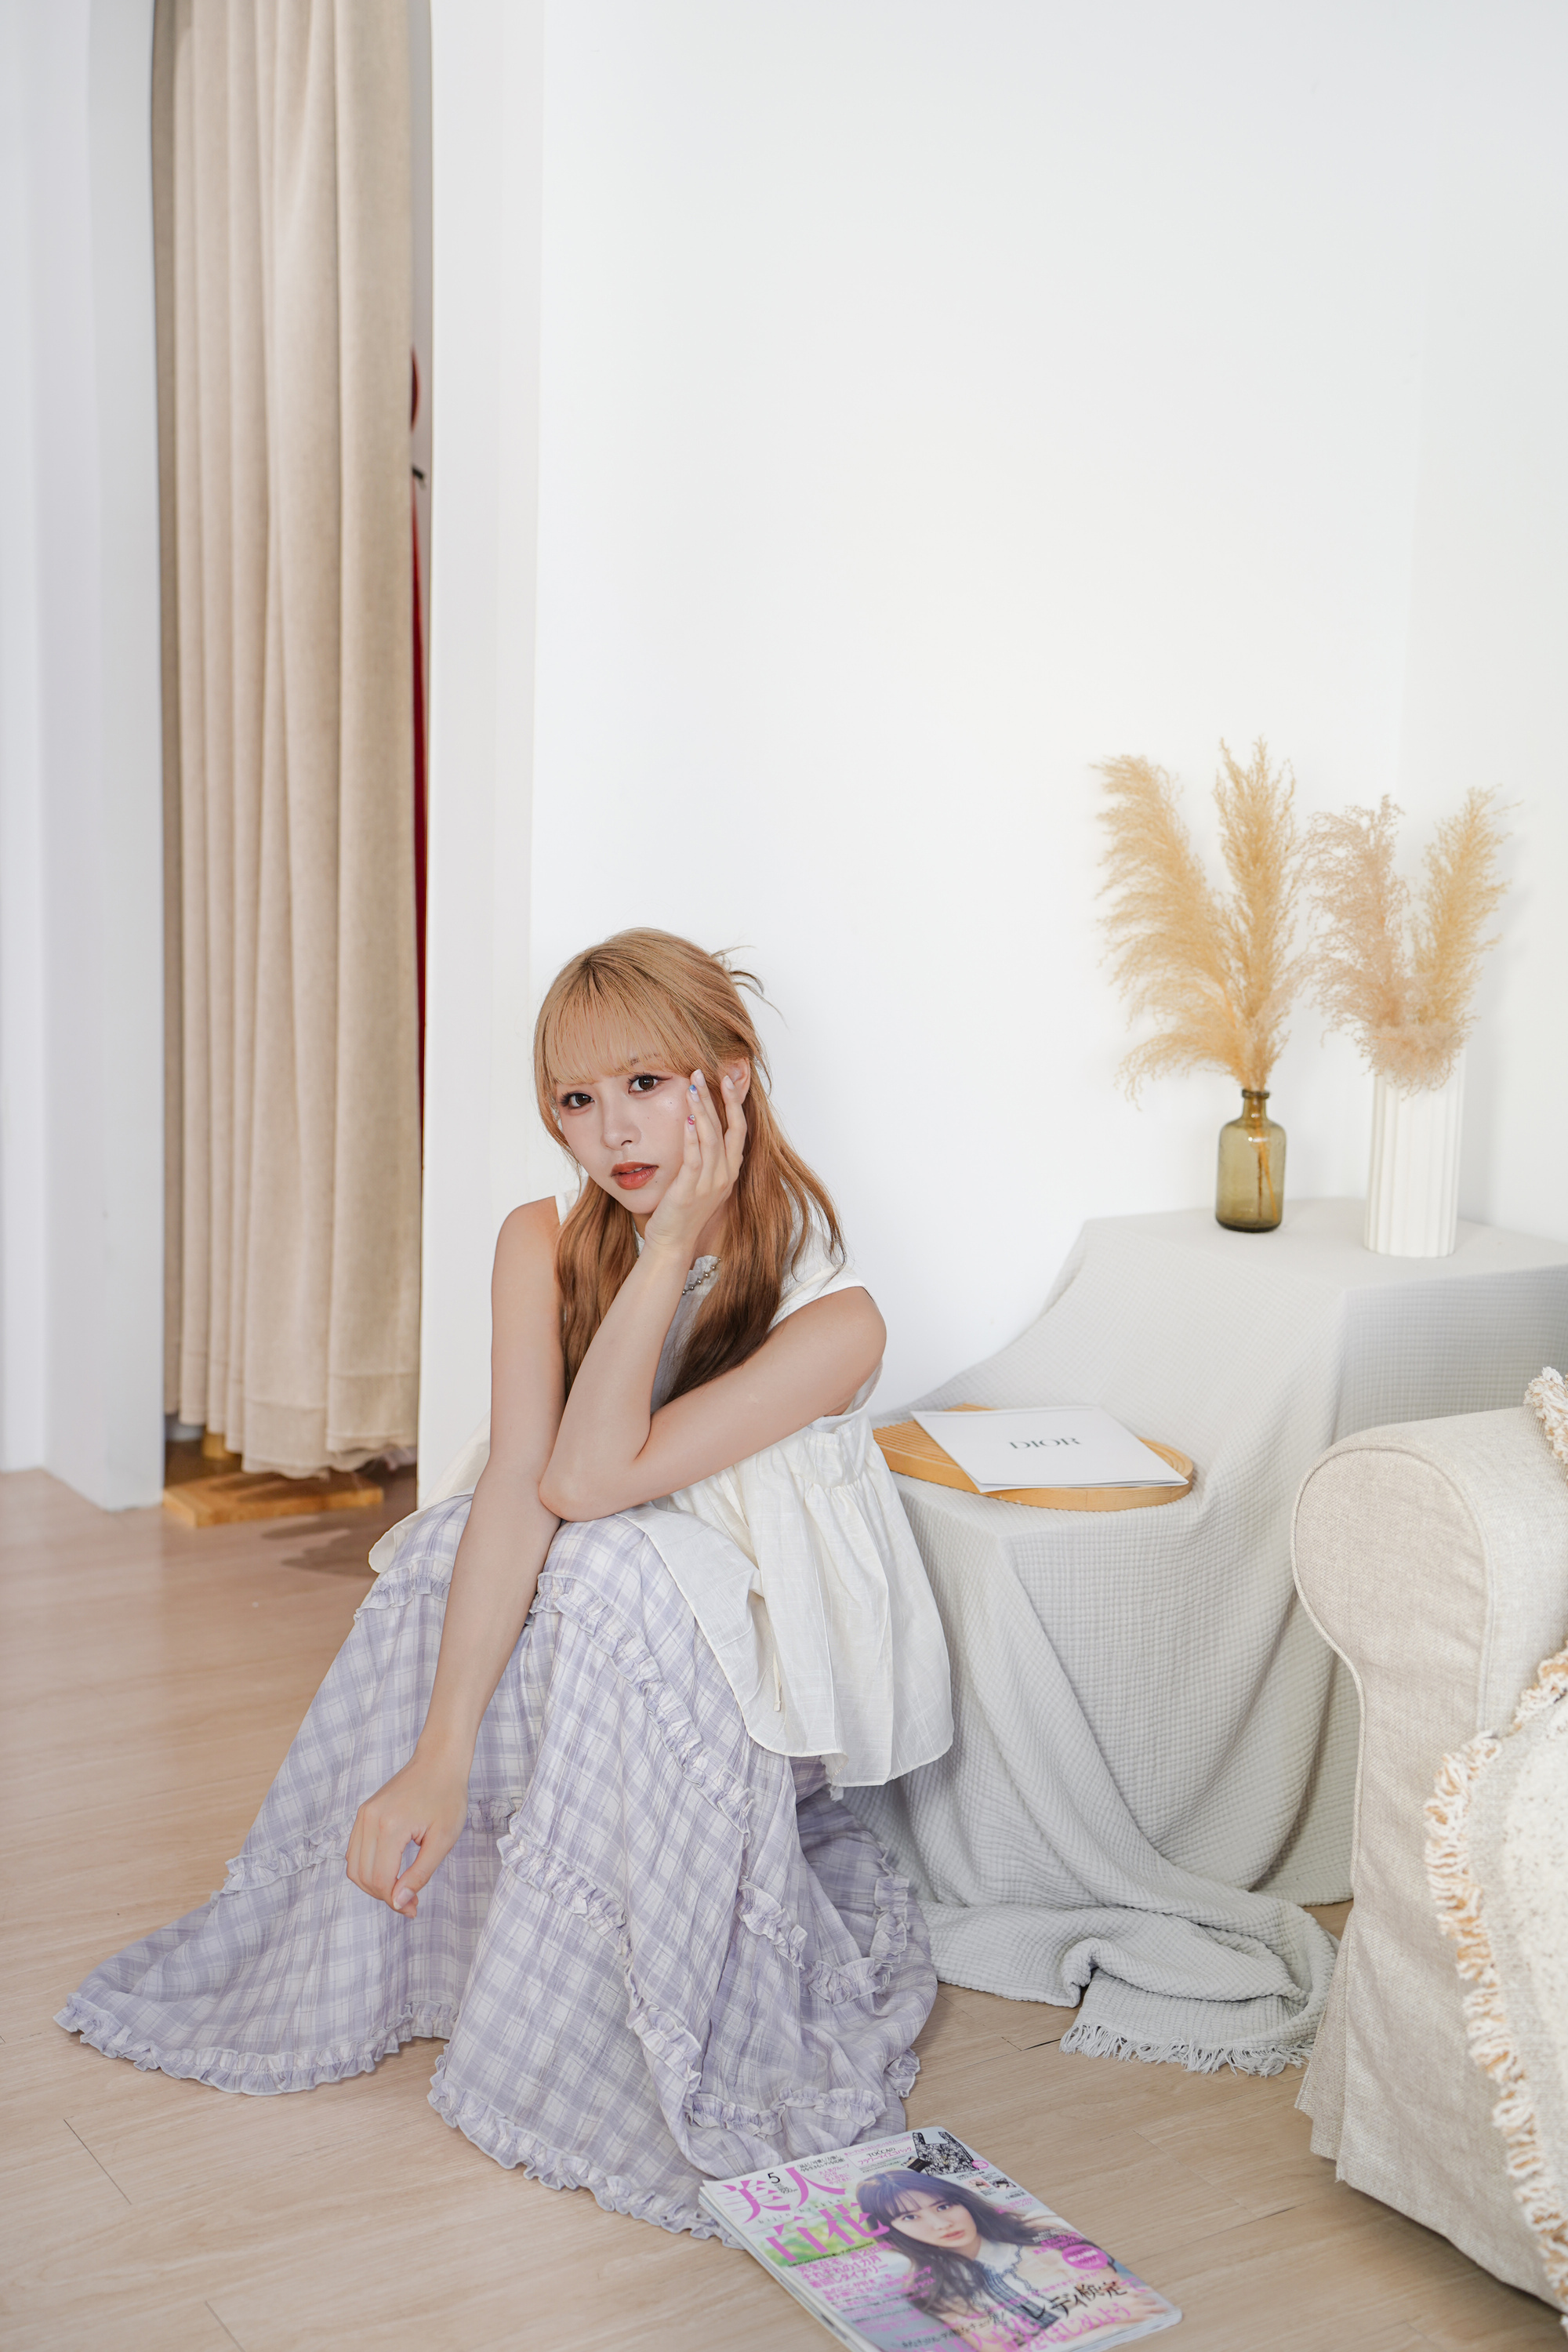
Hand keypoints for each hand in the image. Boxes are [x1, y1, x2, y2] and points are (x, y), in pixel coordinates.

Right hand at [344, 1748, 469, 1918]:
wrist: (439, 1760)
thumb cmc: (447, 1796)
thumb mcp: (443, 1839)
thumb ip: (420, 1874)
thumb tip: (399, 1903)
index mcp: (390, 1826)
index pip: (380, 1880)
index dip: (395, 1902)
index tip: (414, 1909)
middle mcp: (370, 1819)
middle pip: (362, 1876)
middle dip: (383, 1896)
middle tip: (409, 1902)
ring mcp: (363, 1814)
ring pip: (353, 1866)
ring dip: (372, 1884)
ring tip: (400, 1888)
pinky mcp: (363, 1812)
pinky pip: (354, 1850)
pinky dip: (367, 1868)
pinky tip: (390, 1871)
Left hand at [643, 1066, 746, 1259]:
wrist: (673, 1241)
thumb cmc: (683, 1209)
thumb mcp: (700, 1179)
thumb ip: (705, 1155)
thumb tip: (697, 1124)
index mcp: (730, 1171)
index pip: (738, 1130)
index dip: (734, 1104)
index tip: (727, 1080)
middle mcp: (725, 1175)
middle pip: (726, 1129)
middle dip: (717, 1099)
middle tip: (704, 1073)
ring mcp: (709, 1184)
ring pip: (711, 1139)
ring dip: (702, 1111)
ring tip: (693, 1087)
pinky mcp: (690, 1190)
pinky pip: (695, 1159)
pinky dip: (691, 1137)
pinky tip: (686, 1119)